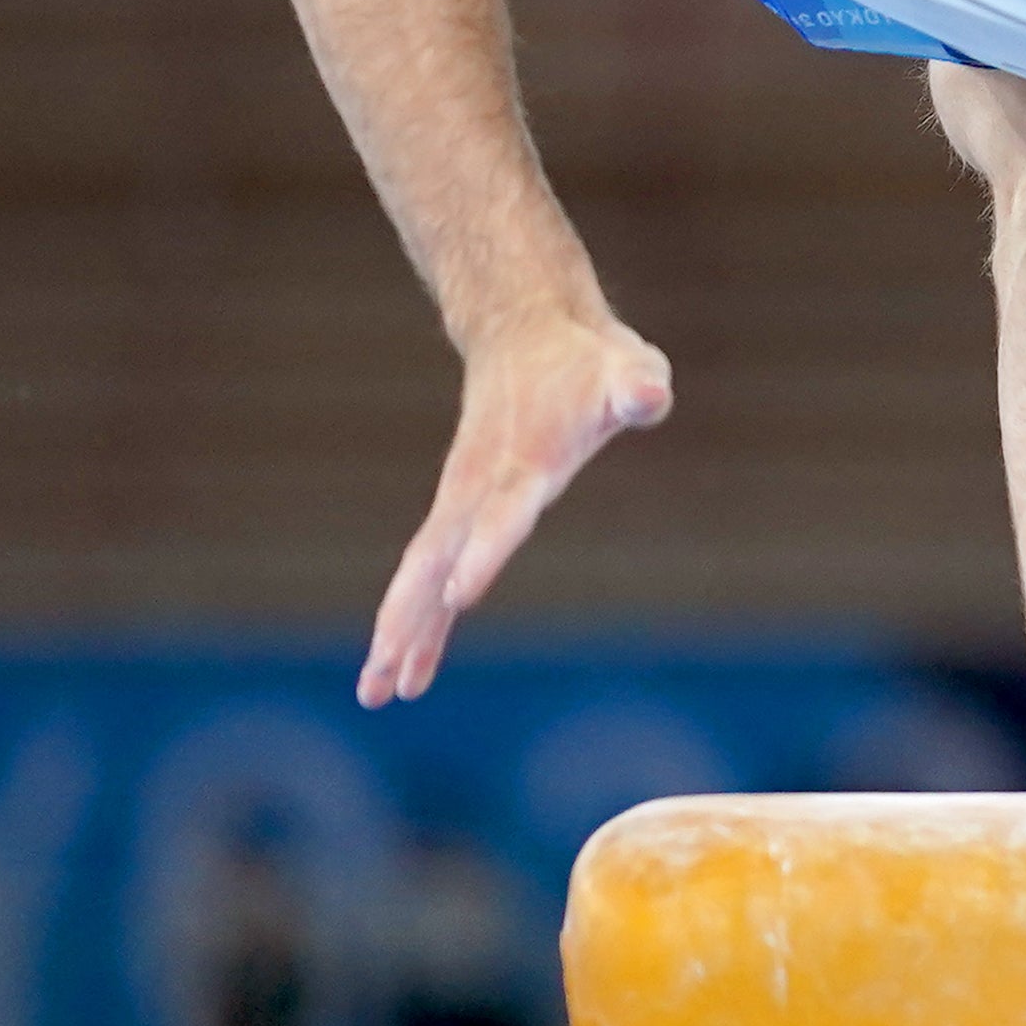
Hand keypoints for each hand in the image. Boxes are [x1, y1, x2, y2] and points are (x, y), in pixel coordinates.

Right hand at [359, 312, 672, 704]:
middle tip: (386, 680)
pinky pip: (429, 571)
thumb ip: (638, 387)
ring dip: (400, 632)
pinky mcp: (458, 509)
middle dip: (412, 619)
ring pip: (421, 574)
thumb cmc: (591, 361)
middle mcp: (479, 487)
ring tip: (376, 694)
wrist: (529, 331)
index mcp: (525, 463)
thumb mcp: (629, 368)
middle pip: (438, 560)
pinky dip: (416, 617)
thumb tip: (649, 395)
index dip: (486, 551)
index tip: (462, 595)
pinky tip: (405, 668)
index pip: (504, 513)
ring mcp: (461, 499)